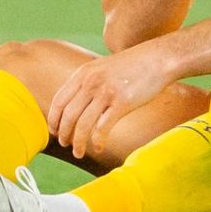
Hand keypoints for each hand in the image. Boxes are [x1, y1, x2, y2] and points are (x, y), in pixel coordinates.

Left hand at [46, 40, 180, 162]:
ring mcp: (106, 92)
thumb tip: (76, 104)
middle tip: (65, 145)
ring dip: (78, 142)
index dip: (53, 119)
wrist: (157, 59)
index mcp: (83, 73)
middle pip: (68, 115)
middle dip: (64, 134)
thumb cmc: (132, 66)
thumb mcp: (102, 68)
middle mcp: (91, 82)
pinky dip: (97, 141)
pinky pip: (103, 128)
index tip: (54, 131)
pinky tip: (98, 148)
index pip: (59, 100)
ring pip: (83, 124)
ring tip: (78, 152)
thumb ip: (88, 82)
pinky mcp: (122, 103)